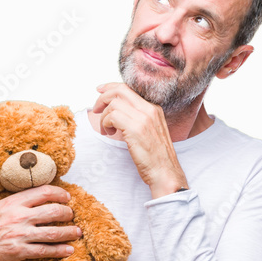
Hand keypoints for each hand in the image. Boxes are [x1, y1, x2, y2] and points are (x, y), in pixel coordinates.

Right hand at [0, 186, 80, 260]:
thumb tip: (2, 181)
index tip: (66, 196)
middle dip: (68, 213)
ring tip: (77, 232)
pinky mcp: (20, 252)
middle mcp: (19, 217)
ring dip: (70, 232)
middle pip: (54, 211)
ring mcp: (20, 235)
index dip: (59, 193)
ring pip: (54, 232)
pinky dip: (60, 251)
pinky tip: (69, 250)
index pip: (43, 192)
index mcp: (12, 203)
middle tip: (72, 214)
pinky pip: (45, 251)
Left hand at [91, 82, 187, 197]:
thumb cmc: (156, 158)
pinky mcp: (136, 129)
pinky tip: (109, 134)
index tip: (100, 91)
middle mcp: (150, 110)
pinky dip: (106, 124)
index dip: (110, 87)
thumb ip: (137, 118)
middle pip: (120, 90)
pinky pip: (112, 116)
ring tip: (107, 130)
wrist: (165, 173)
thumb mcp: (150, 131)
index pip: (128, 88)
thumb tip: (116, 110)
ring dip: (104, 117)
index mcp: (154, 109)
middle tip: (96, 109)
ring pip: (114, 104)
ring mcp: (144, 118)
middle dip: (103, 97)